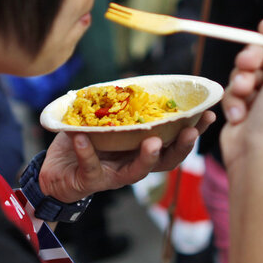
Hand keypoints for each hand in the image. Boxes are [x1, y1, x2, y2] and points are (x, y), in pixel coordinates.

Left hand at [39, 112, 214, 202]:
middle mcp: (133, 164)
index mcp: (141, 149)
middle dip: (181, 147)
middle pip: (166, 161)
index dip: (193, 130)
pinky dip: (87, 152)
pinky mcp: (90, 181)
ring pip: (137, 171)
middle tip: (190, 132)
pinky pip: (90, 167)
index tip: (209, 113)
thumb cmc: (84, 142)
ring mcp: (113, 175)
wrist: (54, 172)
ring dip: (146, 157)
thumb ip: (118, 107)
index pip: (173, 141)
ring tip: (151, 142)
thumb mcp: (103, 121)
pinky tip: (82, 138)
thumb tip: (135, 82)